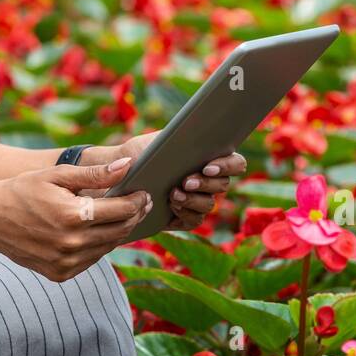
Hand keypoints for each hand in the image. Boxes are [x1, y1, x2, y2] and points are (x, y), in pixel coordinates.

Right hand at [0, 157, 150, 281]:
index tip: (145, 193)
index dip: (138, 200)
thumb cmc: (24, 190)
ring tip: (123, 215)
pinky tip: (100, 231)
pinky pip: (92, 260)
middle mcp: (72, 243)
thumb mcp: (58, 175)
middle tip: (142, 203)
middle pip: (120, 230)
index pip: (122, 210)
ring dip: (120, 231)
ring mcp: (66, 262)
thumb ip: (95, 174)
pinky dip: (100, 245)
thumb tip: (128, 166)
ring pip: (109, 247)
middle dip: (135, 215)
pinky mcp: (61, 274)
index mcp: (74, 216)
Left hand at [83, 133, 246, 231]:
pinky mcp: (185, 217)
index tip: (207, 167)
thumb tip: (192, 134)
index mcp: (209, 158)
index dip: (227, 166)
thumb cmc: (142, 152)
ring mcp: (198, 199)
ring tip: (173, 195)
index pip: (235, 163)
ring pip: (209, 204)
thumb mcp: (158, 140)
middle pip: (223, 185)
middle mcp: (208, 180)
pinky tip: (171, 209)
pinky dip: (185, 215)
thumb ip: (178, 138)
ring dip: (193, 200)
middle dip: (205, 184)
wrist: (120, 174)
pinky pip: (195, 221)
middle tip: (185, 182)